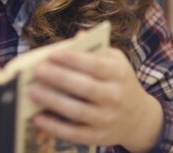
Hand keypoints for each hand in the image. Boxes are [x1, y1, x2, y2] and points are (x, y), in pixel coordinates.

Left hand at [28, 48, 162, 151]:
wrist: (140, 118)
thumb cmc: (119, 82)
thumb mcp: (115, 61)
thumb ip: (96, 49)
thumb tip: (76, 37)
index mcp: (119, 74)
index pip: (95, 65)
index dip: (72, 59)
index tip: (51, 54)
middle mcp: (115, 97)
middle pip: (85, 87)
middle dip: (59, 78)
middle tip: (37, 71)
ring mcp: (107, 119)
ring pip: (77, 111)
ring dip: (52, 101)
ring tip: (31, 91)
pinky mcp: (99, 137)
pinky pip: (74, 133)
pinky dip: (55, 127)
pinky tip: (37, 118)